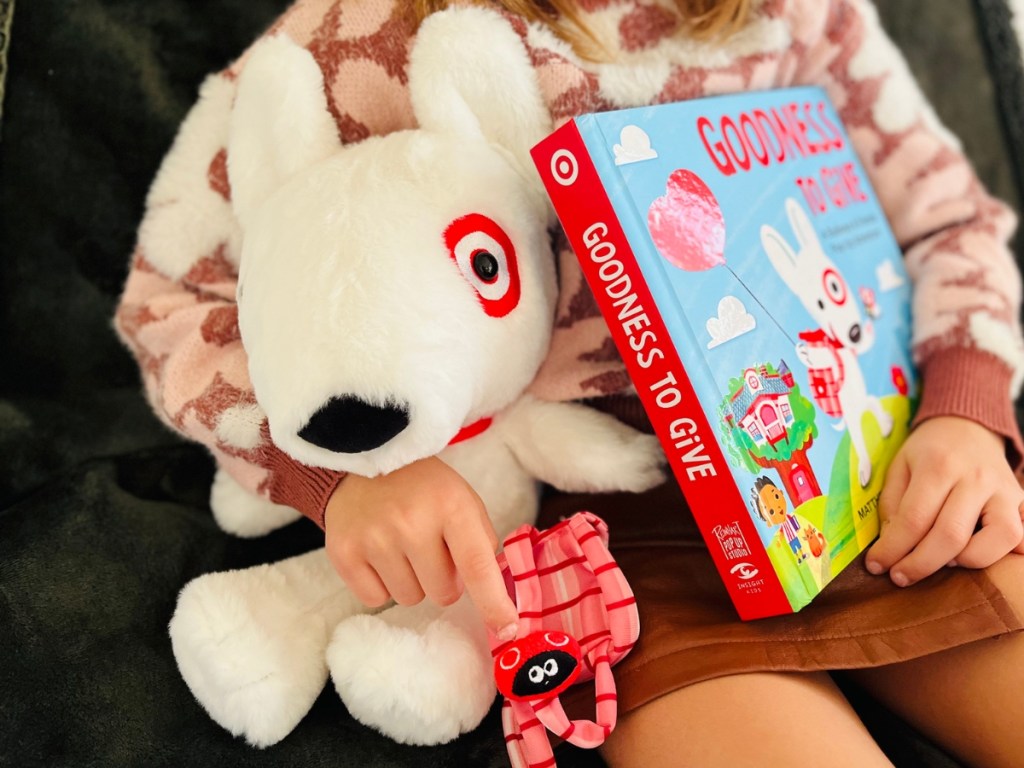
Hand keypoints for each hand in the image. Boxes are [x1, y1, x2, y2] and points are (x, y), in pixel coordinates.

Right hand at [324, 456, 518, 638]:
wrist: (364, 459)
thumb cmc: (424, 488)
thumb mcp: (463, 500)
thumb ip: (480, 544)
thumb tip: (493, 596)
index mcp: (451, 507)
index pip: (477, 567)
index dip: (494, 603)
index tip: (507, 629)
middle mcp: (412, 523)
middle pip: (443, 594)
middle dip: (443, 580)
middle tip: (431, 550)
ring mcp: (375, 539)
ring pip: (409, 598)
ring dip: (412, 581)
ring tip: (403, 547)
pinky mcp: (344, 553)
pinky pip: (375, 599)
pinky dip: (381, 584)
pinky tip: (380, 554)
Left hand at [865, 416, 1023, 586]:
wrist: (967, 426)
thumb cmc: (927, 451)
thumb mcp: (899, 466)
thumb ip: (892, 505)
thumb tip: (892, 545)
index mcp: (938, 466)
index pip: (914, 519)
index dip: (892, 549)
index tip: (875, 565)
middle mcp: (976, 478)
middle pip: (951, 534)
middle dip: (920, 564)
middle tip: (899, 577)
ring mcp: (1005, 491)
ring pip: (999, 538)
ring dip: (966, 561)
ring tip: (941, 562)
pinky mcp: (1022, 501)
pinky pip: (1022, 536)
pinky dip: (1002, 554)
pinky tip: (974, 556)